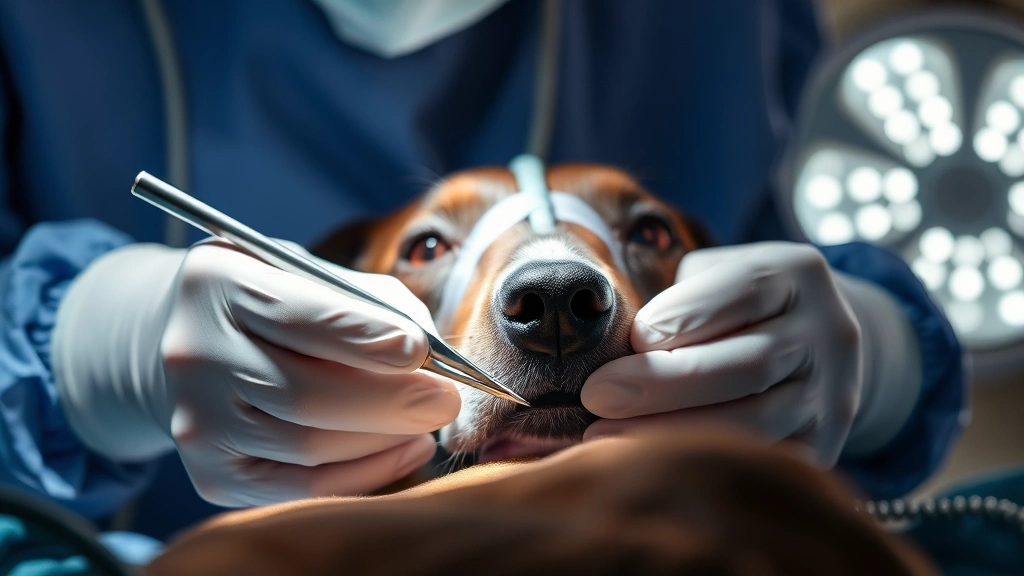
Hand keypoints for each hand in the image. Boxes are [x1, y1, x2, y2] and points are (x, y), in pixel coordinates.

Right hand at [53, 240, 459, 505]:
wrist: (200, 345)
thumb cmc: (280, 304)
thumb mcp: (316, 274)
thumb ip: (373, 302)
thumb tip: (431, 352)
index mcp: (217, 284)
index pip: (297, 316)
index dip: (364, 338)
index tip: (421, 350)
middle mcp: (193, 353)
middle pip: (305, 395)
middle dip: (391, 401)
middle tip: (446, 400)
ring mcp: (196, 420)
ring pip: (310, 447)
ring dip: (386, 438)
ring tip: (427, 421)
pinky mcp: (213, 474)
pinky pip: (304, 488)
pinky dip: (369, 472)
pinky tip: (407, 448)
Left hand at [581, 242, 864, 465]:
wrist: (818, 346)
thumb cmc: (736, 305)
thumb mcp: (714, 274)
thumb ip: (675, 297)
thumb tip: (606, 342)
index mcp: (796, 275)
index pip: (742, 292)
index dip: (680, 317)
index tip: (628, 340)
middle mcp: (828, 333)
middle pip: (747, 366)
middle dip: (663, 384)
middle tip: (596, 395)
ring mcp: (831, 395)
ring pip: (754, 423)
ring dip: (672, 431)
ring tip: (605, 436)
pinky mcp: (824, 446)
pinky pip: (761, 461)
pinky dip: (702, 463)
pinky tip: (650, 461)